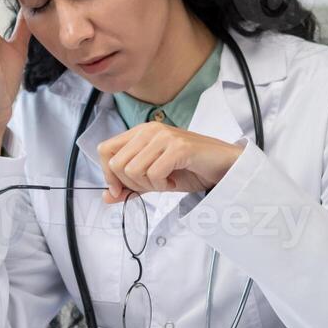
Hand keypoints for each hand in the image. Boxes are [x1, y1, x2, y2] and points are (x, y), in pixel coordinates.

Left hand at [94, 123, 244, 202]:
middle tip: (153, 185)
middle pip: (116, 165)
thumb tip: (106, 198)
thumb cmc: (189, 169)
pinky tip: (175, 180)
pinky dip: (163, 185)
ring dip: (149, 185)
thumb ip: (130, 186)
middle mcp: (149, 130)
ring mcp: (164, 137)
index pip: (104, 151)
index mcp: (140, 132)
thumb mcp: (154, 179)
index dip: (108, 175)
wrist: (223, 165)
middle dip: (132, 185)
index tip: (122, 190)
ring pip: (133, 170)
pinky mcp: (178, 147)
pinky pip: (154, 174)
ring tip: (166, 181)